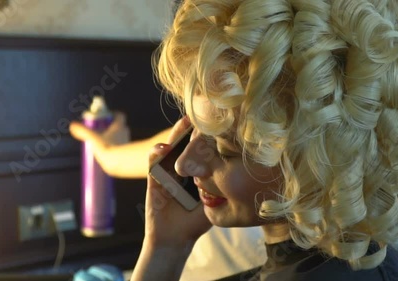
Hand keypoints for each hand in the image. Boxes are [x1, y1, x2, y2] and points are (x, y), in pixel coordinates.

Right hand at [69, 112, 133, 177]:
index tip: (106, 116)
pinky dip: (115, 149)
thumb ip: (83, 131)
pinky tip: (107, 153)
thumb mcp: (93, 138)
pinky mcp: (126, 153)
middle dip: (111, 127)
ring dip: (114, 138)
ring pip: (121, 137)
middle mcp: (125, 133)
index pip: (120, 116)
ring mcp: (126, 143)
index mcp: (119, 126)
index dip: (113, 114)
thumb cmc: (108, 148)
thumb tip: (73, 126)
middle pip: (120, 126)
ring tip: (103, 143)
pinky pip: (121, 148)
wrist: (120, 163)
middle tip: (102, 130)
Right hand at [144, 117, 211, 248]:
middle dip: (195, 127)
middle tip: (204, 111)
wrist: (174, 239)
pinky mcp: (153, 179)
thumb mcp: (212, 201)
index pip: (201, 147)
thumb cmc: (196, 221)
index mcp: (195, 170)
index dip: (209, 134)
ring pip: (171, 146)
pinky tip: (164, 148)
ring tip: (185, 122)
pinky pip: (153, 163)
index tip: (221, 120)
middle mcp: (180, 167)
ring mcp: (166, 171)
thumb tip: (245, 174)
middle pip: (187, 142)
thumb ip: (220, 186)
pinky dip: (156, 154)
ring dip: (177, 134)